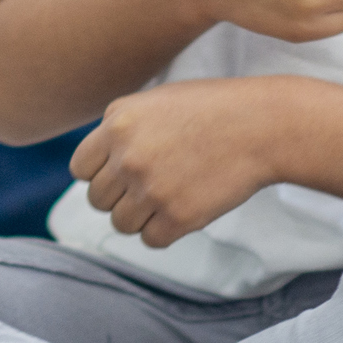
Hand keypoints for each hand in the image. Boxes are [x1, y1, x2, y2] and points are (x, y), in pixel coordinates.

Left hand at [71, 76, 299, 247]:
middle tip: (152, 185)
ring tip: (169, 196)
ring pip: (121, 224)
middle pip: (97, 200)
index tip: (123, 172)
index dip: (101, 173)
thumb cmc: (211, 110)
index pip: (80, 169)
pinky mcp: (177, 217)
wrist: (262, 125)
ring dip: (141, 217)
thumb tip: (93, 168)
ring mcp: (151, 190)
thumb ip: (119, 130)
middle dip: (120, 196)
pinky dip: (165, 230)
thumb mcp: (155, 102)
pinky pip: (151, 240)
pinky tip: (185, 208)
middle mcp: (127, 158)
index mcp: (117, 124)